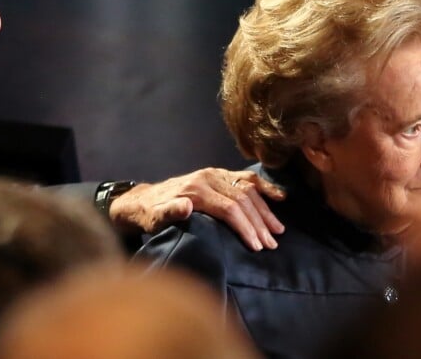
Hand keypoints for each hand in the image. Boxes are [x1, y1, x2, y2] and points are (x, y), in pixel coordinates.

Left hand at [109, 167, 285, 250]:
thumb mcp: (153, 217)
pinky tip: (279, 196)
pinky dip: (263, 186)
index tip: (257, 246)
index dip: (245, 227)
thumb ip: (168, 212)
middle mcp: (207, 178)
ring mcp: (213, 174)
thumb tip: (186, 207)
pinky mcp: (217, 174)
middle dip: (259, 223)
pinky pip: (244, 178)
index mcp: (195, 190)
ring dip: (264, 209)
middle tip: (271, 244)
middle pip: (241, 199)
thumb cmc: (149, 214)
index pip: (229, 208)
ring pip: (247, 188)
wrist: (142, 200)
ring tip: (277, 230)